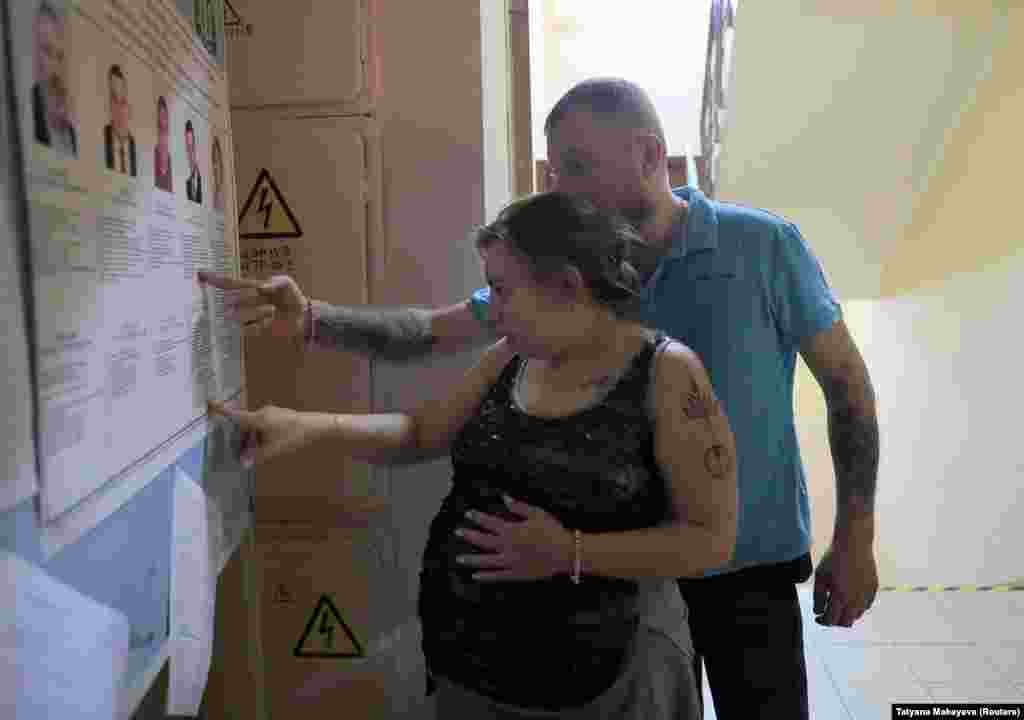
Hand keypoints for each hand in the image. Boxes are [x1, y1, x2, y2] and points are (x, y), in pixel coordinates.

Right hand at [198, 271, 306, 339]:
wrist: (302, 317)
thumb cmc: (293, 297)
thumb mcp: (288, 284)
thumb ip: (277, 282)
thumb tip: (263, 287)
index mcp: (252, 287)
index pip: (231, 282)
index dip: (216, 279)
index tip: (201, 275)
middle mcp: (246, 301)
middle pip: (233, 298)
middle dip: (245, 297)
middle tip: (260, 296)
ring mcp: (249, 315)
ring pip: (239, 314)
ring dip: (257, 311)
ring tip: (272, 309)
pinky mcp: (254, 328)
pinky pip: (248, 328)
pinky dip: (260, 324)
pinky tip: (270, 321)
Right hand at [208, 400, 327, 467]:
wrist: (317, 426)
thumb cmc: (296, 436)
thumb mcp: (275, 450)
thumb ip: (257, 457)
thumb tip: (243, 464)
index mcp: (259, 418)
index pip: (236, 416)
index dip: (222, 412)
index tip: (209, 404)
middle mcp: (263, 413)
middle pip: (244, 425)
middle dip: (240, 439)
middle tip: (237, 453)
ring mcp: (271, 413)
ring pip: (254, 427)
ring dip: (251, 439)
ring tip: (253, 454)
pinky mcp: (278, 416)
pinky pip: (262, 426)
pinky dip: (259, 436)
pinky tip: (266, 446)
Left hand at [455, 495, 572, 581]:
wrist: (565, 552)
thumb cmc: (552, 531)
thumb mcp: (537, 513)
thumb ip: (519, 507)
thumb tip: (504, 498)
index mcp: (512, 530)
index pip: (490, 522)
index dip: (478, 517)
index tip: (468, 513)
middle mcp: (508, 546)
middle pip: (484, 541)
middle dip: (469, 535)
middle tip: (457, 531)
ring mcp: (511, 561)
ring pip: (487, 561)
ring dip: (472, 560)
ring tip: (459, 559)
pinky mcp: (516, 573)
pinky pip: (498, 576)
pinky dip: (486, 577)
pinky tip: (475, 576)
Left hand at [813, 539, 878, 626]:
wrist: (854, 544)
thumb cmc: (834, 559)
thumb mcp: (820, 577)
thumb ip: (818, 597)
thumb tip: (818, 613)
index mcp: (840, 597)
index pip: (832, 620)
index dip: (823, 621)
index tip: (818, 618)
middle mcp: (855, 600)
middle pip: (846, 622)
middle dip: (835, 621)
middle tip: (827, 614)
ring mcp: (867, 595)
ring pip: (857, 615)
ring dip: (847, 615)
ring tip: (838, 605)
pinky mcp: (874, 589)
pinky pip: (866, 605)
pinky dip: (857, 607)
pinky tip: (850, 599)